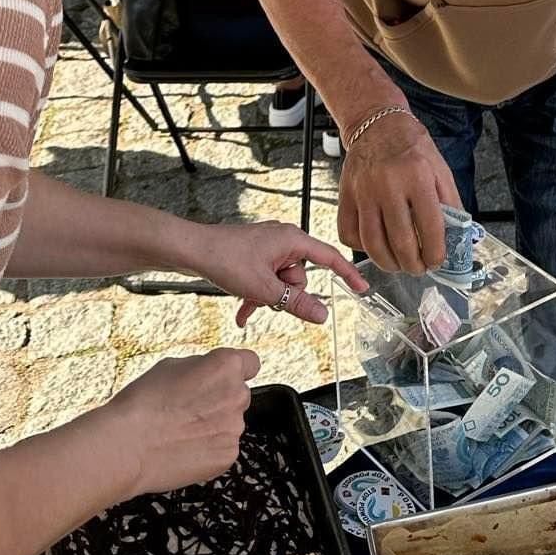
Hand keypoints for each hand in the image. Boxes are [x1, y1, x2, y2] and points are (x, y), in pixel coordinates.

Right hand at [107, 347, 260, 496]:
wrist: (127, 446)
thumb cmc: (143, 403)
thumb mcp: (171, 366)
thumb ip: (200, 368)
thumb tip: (208, 373)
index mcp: (226, 366)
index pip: (250, 363)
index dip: (235, 371)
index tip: (222, 379)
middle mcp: (237, 395)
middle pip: (239, 395)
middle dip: (221, 400)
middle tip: (191, 410)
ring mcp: (234, 428)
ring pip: (230, 423)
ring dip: (214, 426)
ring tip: (181, 433)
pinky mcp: (227, 456)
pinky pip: (223, 447)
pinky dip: (209, 449)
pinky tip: (184, 449)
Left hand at [194, 221, 368, 327]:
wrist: (194, 250)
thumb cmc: (227, 258)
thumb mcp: (265, 288)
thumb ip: (297, 303)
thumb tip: (322, 314)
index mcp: (292, 240)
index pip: (329, 258)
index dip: (347, 274)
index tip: (361, 289)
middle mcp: (283, 240)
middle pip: (301, 277)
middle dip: (285, 294)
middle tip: (265, 297)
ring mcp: (268, 248)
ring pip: (281, 282)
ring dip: (267, 297)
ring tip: (247, 303)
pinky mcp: (255, 256)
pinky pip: (266, 280)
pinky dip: (257, 295)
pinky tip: (242, 312)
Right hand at [338, 111, 460, 275]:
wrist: (377, 123)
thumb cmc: (411, 146)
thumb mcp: (440, 168)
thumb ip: (450, 202)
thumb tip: (457, 237)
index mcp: (418, 176)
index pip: (430, 227)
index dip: (436, 253)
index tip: (437, 261)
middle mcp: (388, 184)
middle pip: (400, 242)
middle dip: (413, 265)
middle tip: (419, 268)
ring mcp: (363, 191)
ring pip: (372, 244)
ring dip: (388, 263)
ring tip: (399, 265)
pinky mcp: (345, 195)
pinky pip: (349, 233)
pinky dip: (362, 249)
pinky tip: (376, 246)